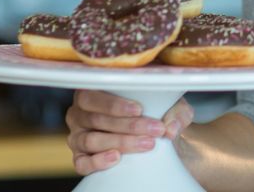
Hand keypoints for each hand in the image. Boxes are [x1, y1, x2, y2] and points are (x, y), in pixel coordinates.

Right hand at [65, 90, 195, 174]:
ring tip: (146, 144)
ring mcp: (77, 135)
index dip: (114, 103)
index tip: (139, 109)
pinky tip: (116, 158)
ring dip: (121, 142)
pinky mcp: (79, 157)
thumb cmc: (155, 110)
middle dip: (128, 125)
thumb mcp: (171, 105)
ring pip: (91, 139)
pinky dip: (98, 161)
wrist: (154, 133)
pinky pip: (81, 163)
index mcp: (94, 90)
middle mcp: (80, 112)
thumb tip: (170, 128)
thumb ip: (175, 112)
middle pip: (96, 118)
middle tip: (154, 130)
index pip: (94, 94)